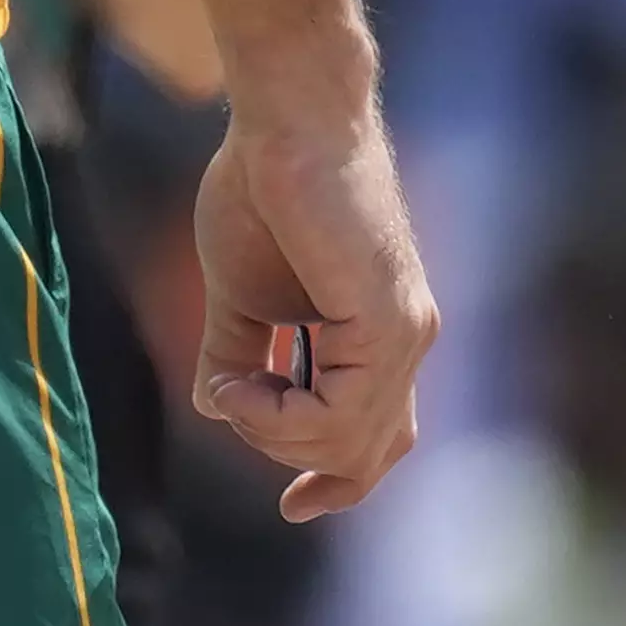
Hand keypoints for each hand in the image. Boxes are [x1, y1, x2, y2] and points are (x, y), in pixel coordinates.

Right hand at [186, 102, 431, 519]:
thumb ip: (238, 350)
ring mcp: (404, 336)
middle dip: (283, 449)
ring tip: (229, 383)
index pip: (381, 439)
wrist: (284, 119)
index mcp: (379, 336)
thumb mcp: (239, 290)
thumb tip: (218, 406)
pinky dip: (278, 413)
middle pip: (361, 455)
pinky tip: (240, 381)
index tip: (292, 506)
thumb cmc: (260, 184)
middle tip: (230, 397)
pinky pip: (338, 414)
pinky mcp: (388, 323)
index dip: (339, 482)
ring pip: (347, 443)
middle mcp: (406, 343)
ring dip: (272, 429)